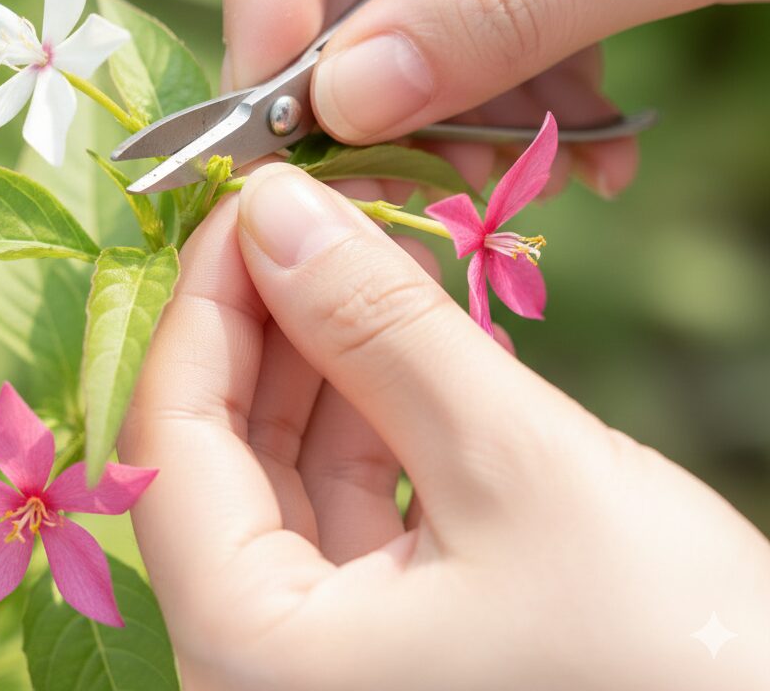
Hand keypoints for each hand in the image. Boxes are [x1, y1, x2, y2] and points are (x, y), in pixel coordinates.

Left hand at [121, 165, 769, 689]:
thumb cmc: (673, 660)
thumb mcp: (514, 465)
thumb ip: (378, 329)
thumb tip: (277, 209)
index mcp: (252, 657)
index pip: (169, 437)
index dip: (204, 299)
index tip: (255, 198)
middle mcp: (262, 667)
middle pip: (217, 445)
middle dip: (270, 311)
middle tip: (322, 206)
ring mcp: (323, 656)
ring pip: (280, 462)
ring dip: (323, 347)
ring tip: (372, 246)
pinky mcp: (387, 634)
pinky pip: (344, 494)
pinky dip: (371, 404)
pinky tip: (406, 327)